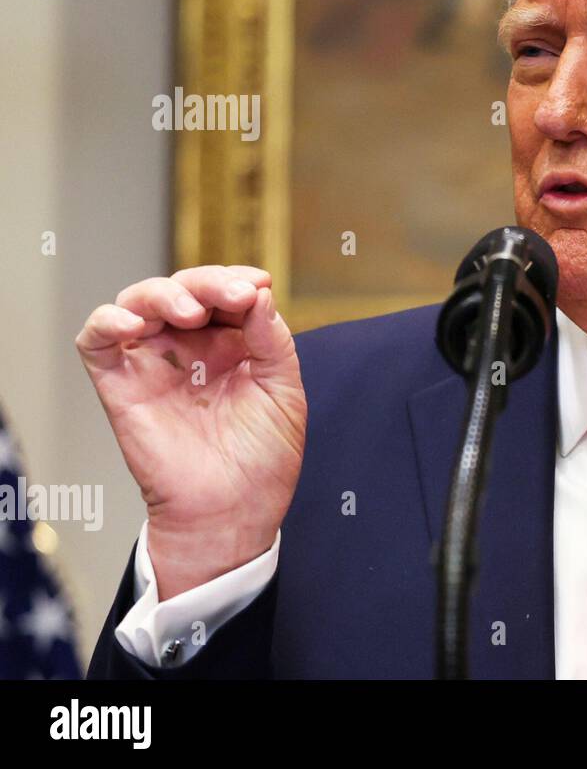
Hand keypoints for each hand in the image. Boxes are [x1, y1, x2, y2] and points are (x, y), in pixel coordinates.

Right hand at [76, 265, 306, 599]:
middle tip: (233, 296)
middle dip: (208, 282)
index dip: (236, 280)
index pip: (224, 293)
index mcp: (231, 345)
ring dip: (163, 293)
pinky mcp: (121, 385)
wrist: (234, 511)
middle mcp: (191, 349)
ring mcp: (154, 364)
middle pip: (184, 289)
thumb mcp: (283, 389)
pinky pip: (97, 341)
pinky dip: (108, 321)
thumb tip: (259, 293)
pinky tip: (136, 324)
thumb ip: (273, 339)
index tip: (258, 285)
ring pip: (139, 302)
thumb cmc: (262, 459)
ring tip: (191, 312)